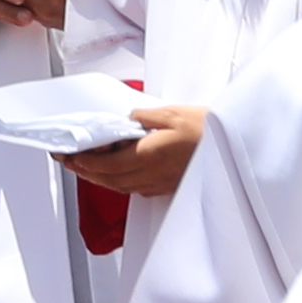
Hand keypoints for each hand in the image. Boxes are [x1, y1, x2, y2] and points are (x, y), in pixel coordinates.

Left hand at [57, 103, 202, 200]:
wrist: (231, 147)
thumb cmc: (206, 130)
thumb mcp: (172, 113)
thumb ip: (145, 117)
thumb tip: (129, 119)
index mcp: (149, 155)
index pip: (107, 163)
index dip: (85, 162)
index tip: (70, 156)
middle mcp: (152, 174)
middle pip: (110, 179)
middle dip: (86, 171)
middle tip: (69, 163)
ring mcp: (160, 183)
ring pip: (122, 187)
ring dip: (101, 179)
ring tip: (87, 170)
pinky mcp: (168, 186)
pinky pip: (137, 189)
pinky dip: (120, 183)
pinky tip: (117, 176)